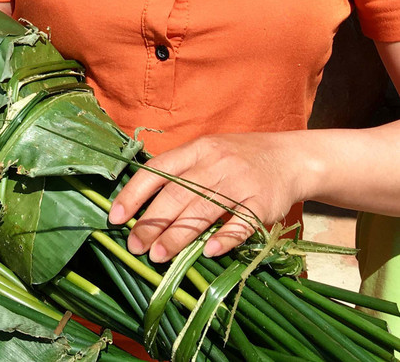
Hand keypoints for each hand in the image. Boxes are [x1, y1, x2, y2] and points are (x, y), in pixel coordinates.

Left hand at [107, 132, 302, 262]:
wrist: (290, 158)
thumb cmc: (237, 158)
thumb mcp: (206, 152)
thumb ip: (179, 171)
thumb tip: (140, 201)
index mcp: (196, 150)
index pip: (157, 170)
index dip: (133, 194)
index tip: (115, 216)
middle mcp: (214, 164)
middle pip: (176, 195)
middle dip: (150, 223)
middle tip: (134, 246)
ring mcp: (239, 184)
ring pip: (202, 211)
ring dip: (177, 236)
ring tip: (156, 256)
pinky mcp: (262, 205)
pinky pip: (240, 224)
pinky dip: (223, 239)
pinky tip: (206, 253)